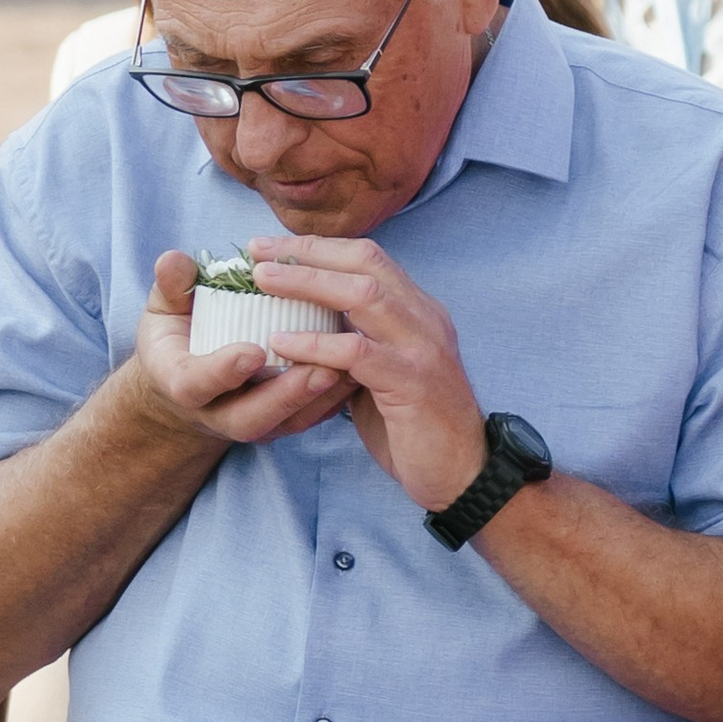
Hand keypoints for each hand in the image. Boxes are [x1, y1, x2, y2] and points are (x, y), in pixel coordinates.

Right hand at [132, 249, 357, 453]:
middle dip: (287, 395)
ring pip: (288, 421)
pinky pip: (312, 417)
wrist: (191, 380)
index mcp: (185, 384)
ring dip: (321, 397)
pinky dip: (337, 397)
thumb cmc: (177, 336)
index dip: (223, 370)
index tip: (252, 350)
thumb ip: (171, 287)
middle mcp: (219, 413)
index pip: (198, 384)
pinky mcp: (283, 422)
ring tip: (352, 367)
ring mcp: (255, 422)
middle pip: (251, 417)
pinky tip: (362, 370)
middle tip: (320, 369)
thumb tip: (173, 259)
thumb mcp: (165, 311)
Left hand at [243, 234, 489, 514]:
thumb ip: (355, 346)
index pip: (369, 257)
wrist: (464, 475)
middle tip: (258, 250)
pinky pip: (357, 352)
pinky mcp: (412, 383)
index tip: (272, 246)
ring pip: (363, 294)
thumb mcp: (383, 375)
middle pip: (365, 262)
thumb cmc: (416, 429)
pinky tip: (281, 343)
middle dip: (308, 251)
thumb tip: (305, 328)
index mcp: (419, 312)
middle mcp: (426, 319)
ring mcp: (423, 348)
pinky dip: (315, 343)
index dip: (319, 247)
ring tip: (262, 280)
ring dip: (307, 282)